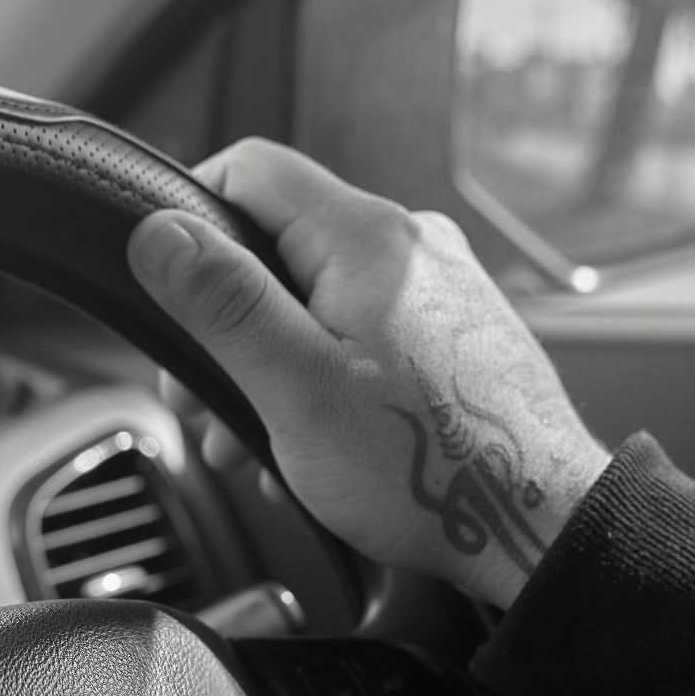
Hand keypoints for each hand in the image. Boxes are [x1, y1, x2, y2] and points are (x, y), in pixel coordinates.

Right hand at [128, 139, 610, 608]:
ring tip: (249, 441)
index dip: (187, 213)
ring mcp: (436, 289)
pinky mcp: (450, 332)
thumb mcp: (295, 387)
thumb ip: (222, 303)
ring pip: (315, 298)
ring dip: (265, 365)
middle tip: (197, 397)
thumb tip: (158, 233)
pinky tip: (307, 445)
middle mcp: (410, 245)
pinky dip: (318, 379)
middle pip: (277, 244)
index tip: (160, 280)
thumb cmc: (427, 467)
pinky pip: (359, 333)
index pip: (251, 168)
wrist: (536, 527)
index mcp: (367, 237)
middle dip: (222, 322)